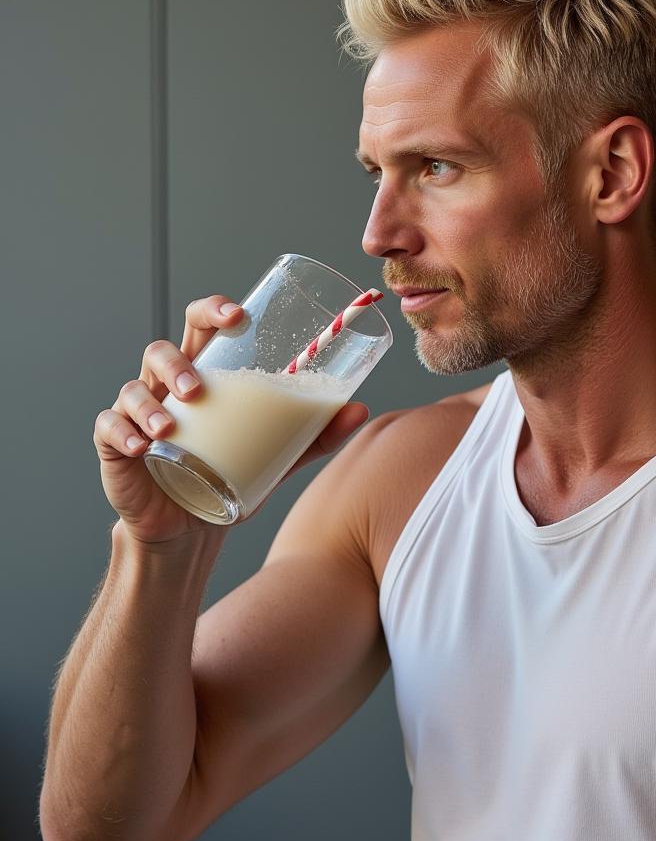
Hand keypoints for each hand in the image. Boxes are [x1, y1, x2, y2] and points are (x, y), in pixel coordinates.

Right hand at [94, 296, 370, 545]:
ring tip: (173, 422)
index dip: (214, 309)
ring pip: (135, 386)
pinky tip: (143, 444)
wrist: (191, 530)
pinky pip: (110, 427)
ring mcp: (139, 414)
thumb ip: (315, 434)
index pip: (203, 327)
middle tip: (201, 380)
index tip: (239, 314)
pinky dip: (124, 432)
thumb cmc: (230, 479)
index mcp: (206, 377)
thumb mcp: (277, 457)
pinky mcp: (116, 445)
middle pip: (163, 348)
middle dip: (179, 356)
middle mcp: (168, 389)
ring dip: (154, 399)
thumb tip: (359, 409)